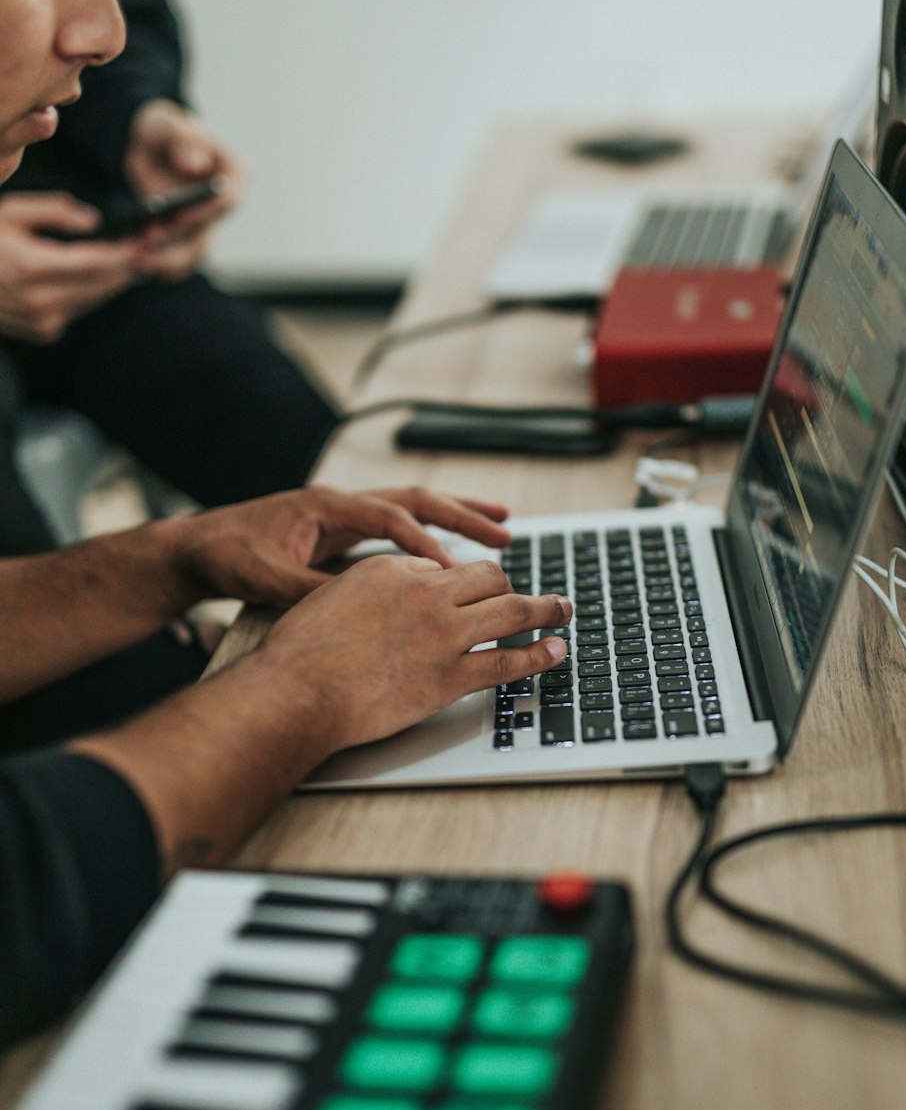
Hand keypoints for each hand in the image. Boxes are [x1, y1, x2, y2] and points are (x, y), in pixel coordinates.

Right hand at [0, 192, 145, 341]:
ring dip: (118, 281)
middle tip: (154, 247)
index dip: (127, 251)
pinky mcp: (44, 333)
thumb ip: (54, 211)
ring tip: (139, 260)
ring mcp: (44, 322)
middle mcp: (42, 301)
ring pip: (96, 300)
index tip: (149, 238)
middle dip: (131, 265)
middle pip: (104, 285)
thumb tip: (93, 221)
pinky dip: (94, 293)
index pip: (97, 262)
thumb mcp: (10, 212)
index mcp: (33, 267)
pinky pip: (80, 310)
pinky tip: (107, 278)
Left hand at [124, 99, 246, 280]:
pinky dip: (159, 263)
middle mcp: (227, 203)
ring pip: (194, 252)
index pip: (229, 197)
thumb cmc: (165, 131)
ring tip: (139, 259)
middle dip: (178, 240)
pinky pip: (179, 259)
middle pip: (209, 230)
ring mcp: (210, 225)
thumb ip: (183, 140)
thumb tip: (195, 166)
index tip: (179, 216)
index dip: (206, 211)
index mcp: (235, 171)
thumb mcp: (169, 125)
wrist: (149, 149)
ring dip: (167, 259)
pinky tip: (135, 262)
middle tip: (148, 241)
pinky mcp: (190, 239)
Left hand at [165, 485, 514, 610]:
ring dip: (455, 519)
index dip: (425, 544)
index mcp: (326, 506)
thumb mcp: (267, 578)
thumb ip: (313, 589)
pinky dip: (429, 538)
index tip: (454, 571)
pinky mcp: (341, 532)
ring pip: (412, 510)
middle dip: (463, 516)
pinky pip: (398, 530)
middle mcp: (340, 503)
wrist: (196, 548)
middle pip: (415, 501)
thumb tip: (358, 608)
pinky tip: (453, 557)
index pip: (390, 519)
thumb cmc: (227, 556)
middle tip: (505, 534)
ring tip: (501, 529)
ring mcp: (343, 515)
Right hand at [260, 553, 571, 752]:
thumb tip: (397, 592)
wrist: (297, 691)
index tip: (470, 594)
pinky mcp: (451, 677)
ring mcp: (443, 635)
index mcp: (392, 568)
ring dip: (546, 608)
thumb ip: (369, 589)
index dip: (460, 584)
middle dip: (512, 586)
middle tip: (530, 596)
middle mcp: (425, 593)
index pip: (443, 567)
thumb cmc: (300, 653)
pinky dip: (539, 655)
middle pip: (489, 578)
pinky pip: (508, 661)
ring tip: (563, 610)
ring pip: (512, 610)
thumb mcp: (330, 596)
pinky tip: (555, 650)